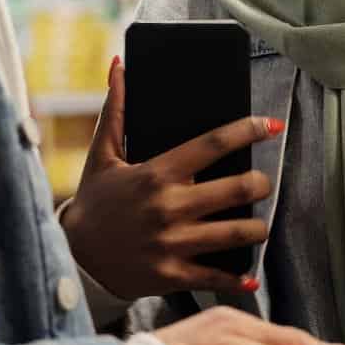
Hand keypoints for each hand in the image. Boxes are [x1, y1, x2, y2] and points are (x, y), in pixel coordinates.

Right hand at [62, 58, 275, 298]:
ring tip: (261, 224)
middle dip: (261, 184)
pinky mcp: (172, 274)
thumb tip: (118, 66)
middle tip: (263, 183)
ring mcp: (173, 242)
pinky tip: (250, 276)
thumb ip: (116, 110)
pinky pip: (216, 277)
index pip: (214, 144)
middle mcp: (170, 206)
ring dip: (258, 228)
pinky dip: (238, 278)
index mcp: (158, 173)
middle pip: (238, 189)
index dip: (248, 131)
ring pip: (237, 233)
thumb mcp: (102, 155)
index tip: (271, 125)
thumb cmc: (94, 202)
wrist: (73, 257)